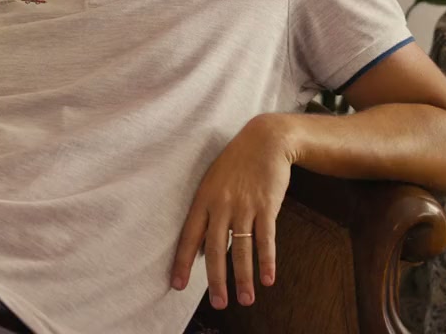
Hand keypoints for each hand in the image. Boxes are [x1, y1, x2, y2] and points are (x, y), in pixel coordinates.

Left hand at [170, 114, 293, 309]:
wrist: (264, 140)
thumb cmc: (235, 164)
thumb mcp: (213, 183)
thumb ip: (207, 213)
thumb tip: (202, 247)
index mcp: (203, 200)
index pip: (189, 236)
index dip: (183, 262)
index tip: (177, 284)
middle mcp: (221, 205)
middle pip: (215, 249)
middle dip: (216, 279)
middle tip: (218, 303)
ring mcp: (244, 206)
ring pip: (242, 248)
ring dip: (244, 277)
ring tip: (245, 299)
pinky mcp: (267, 205)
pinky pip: (266, 238)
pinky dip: (267, 260)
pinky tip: (268, 279)